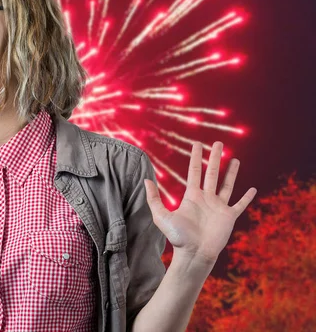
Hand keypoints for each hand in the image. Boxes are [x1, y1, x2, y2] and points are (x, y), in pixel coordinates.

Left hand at [143, 141, 257, 263]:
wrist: (194, 254)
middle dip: (214, 157)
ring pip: (227, 185)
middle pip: (212, 173)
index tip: (197, 144)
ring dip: (231, 172)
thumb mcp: (161, 216)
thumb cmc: (177, 237)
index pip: (195, 171)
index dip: (196, 157)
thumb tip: (145, 180)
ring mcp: (218, 207)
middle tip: (218, 143)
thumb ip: (154, 199)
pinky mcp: (229, 217)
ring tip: (234, 159)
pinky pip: (239, 205)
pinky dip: (247, 198)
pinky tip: (253, 189)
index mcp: (192, 196)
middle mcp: (206, 199)